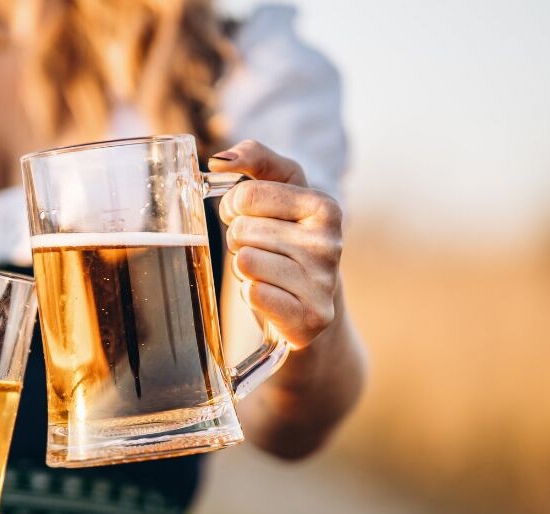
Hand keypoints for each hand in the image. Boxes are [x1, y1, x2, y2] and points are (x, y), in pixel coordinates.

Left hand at [209, 139, 342, 349]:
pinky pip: (253, 294)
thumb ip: (255, 159)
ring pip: (245, 262)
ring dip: (245, 269)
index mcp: (325, 207)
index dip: (234, 209)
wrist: (310, 306)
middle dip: (240, 242)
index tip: (249, 219)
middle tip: (262, 252)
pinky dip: (252, 295)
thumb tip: (219, 159)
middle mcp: (330, 243)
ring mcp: (322, 283)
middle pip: (241, 231)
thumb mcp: (280, 191)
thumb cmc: (288, 241)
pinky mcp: (309, 318)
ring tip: (268, 274)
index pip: (246, 196)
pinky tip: (271, 296)